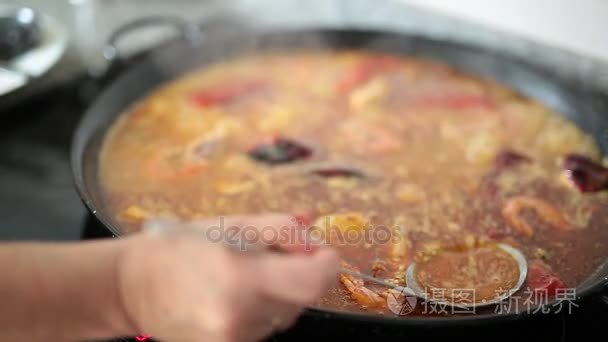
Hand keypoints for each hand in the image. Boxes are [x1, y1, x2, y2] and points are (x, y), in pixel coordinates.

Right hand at [116, 214, 338, 341]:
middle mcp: (241, 317)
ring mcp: (234, 340)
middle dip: (300, 275)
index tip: (325, 252)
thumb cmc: (183, 247)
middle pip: (301, 299)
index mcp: (241, 278)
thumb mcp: (232, 225)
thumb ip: (281, 230)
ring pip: (284, 315)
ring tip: (246, 274)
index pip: (310, 282)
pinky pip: (265, 327)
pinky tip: (236, 294)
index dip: (327, 265)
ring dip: (280, 293)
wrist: (134, 287)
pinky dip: (263, 309)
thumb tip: (314, 240)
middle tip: (277, 254)